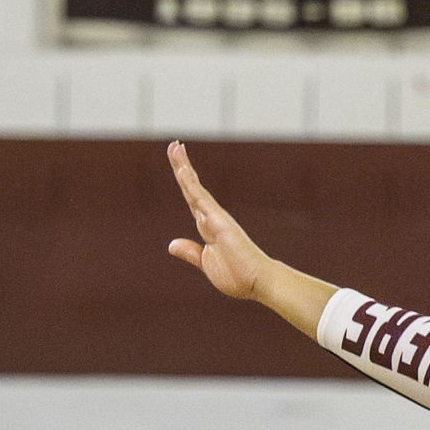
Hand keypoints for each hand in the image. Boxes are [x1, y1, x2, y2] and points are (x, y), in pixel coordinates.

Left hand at [167, 141, 268, 301]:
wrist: (258, 283)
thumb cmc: (237, 275)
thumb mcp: (206, 263)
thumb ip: (190, 252)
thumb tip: (172, 244)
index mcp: (208, 227)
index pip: (192, 199)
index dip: (184, 182)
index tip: (178, 164)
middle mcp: (212, 218)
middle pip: (192, 188)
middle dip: (182, 166)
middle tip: (173, 145)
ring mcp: (216, 219)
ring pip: (196, 189)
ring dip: (184, 168)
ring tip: (175, 148)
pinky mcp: (220, 223)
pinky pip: (202, 201)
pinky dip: (192, 185)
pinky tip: (183, 171)